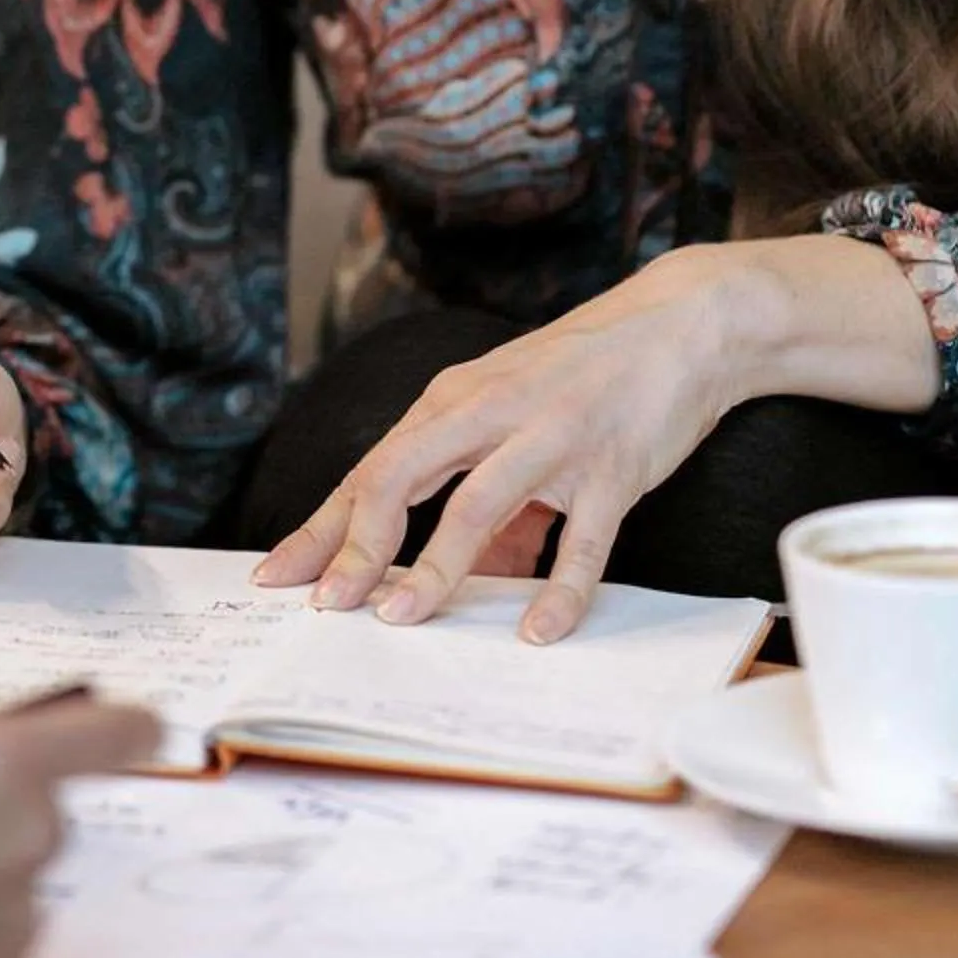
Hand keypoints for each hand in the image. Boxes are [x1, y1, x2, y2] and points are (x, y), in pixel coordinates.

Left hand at [254, 254, 748, 641]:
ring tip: (400, 619)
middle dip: (355, 547)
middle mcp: (492, 412)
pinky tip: (536, 631)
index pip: (370, 470)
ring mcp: (552, 438)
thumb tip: (453, 578)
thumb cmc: (583, 379)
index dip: (322, 527)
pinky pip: (582, 542)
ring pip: (476, 506)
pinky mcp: (613, 468)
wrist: (681, 325)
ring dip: (434, 568)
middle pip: (400, 479)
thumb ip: (477, 492)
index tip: (276, 576)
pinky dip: (558, 591)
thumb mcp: (510, 419)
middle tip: (324, 606)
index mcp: (455, 401)